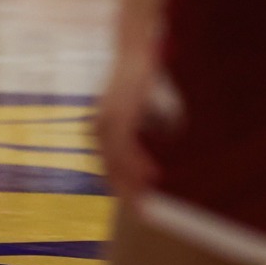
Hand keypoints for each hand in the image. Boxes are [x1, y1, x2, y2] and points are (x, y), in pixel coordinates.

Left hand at [95, 49, 172, 199]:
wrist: (136, 50)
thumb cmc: (142, 81)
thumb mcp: (142, 111)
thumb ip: (148, 132)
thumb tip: (167, 145)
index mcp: (101, 131)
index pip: (110, 168)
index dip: (123, 188)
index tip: (139, 207)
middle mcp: (98, 128)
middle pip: (111, 170)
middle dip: (128, 193)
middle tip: (145, 214)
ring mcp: (107, 121)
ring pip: (118, 162)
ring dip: (134, 184)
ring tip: (149, 202)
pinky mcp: (119, 113)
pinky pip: (127, 146)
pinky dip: (138, 164)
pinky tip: (152, 176)